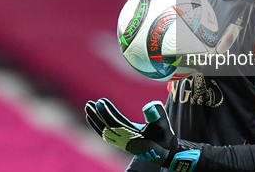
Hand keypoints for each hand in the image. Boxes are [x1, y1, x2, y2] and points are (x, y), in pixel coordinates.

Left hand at [85, 98, 200, 170]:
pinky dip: (99, 127)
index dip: (106, 113)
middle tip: (88, 104)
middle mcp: (124, 141)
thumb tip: (148, 105)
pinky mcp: (122, 143)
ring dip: (96, 120)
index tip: (100, 101)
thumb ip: (158, 114)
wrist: (166, 152)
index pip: (115, 123)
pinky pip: (107, 135)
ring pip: (104, 131)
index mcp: (132, 137)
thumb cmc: (164, 138)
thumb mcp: (164, 125)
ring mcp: (122, 143)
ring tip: (88, 108)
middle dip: (96, 116)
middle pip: (105, 128)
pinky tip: (96, 119)